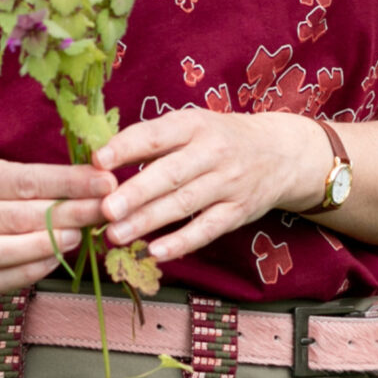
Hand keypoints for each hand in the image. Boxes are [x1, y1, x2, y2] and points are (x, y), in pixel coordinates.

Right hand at [0, 157, 114, 292]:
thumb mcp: (6, 171)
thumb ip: (44, 177)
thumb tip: (98, 179)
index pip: (28, 179)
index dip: (70, 182)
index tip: (106, 181)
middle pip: (22, 215)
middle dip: (70, 212)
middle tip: (106, 209)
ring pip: (7, 250)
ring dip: (49, 243)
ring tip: (81, 235)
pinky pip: (2, 279)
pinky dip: (32, 270)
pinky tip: (57, 259)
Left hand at [92, 111, 324, 261]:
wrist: (279, 152)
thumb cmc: (221, 138)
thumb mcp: (192, 125)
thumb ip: (153, 141)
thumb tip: (102, 161)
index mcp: (195, 124)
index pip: (157, 135)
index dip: (127, 147)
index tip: (98, 161)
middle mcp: (213, 151)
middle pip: (171, 173)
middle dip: (137, 192)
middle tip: (105, 209)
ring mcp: (228, 183)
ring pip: (184, 204)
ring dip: (149, 221)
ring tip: (116, 235)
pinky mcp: (238, 212)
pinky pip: (207, 229)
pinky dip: (181, 242)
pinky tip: (155, 252)